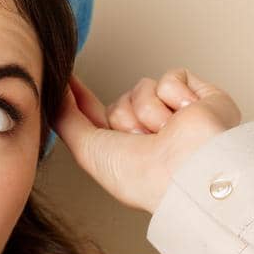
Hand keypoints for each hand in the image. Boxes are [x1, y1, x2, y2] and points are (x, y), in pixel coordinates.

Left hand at [54, 67, 243, 212]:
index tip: (66, 77)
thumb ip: (66, 119)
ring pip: (143, 88)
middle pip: (121, 100)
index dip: (83, 99)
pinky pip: (170, 78)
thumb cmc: (141, 176)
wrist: (188, 171)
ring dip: (148, 112)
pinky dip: (173, 98)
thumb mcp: (88, 151)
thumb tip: (55, 89)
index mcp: (128, 150)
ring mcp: (176, 114)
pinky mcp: (197, 95)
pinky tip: (186, 117)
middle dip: (125, 117)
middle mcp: (152, 133)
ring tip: (167, 133)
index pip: (100, 116)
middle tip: (144, 141)